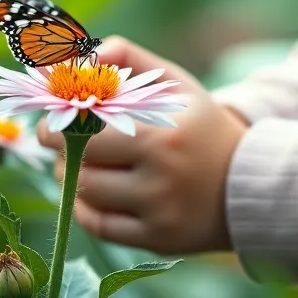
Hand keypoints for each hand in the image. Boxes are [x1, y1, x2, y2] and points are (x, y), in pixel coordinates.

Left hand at [36, 37, 247, 254]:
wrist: (247, 181)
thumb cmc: (200, 125)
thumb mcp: (175, 83)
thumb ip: (129, 57)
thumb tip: (81, 58)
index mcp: (165, 133)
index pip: (90, 130)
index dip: (60, 124)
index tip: (50, 120)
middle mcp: (162, 176)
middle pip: (83, 165)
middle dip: (60, 150)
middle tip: (56, 141)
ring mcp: (160, 212)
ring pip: (87, 196)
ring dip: (69, 177)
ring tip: (74, 162)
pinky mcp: (157, 240)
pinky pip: (99, 227)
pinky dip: (84, 208)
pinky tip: (88, 191)